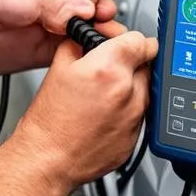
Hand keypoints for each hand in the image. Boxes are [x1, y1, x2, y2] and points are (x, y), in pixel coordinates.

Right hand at [13, 29, 158, 190]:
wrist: (48, 160)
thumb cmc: (50, 121)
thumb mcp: (58, 68)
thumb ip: (79, 43)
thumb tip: (91, 36)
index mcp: (108, 69)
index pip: (140, 39)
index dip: (128, 38)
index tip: (122, 42)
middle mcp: (128, 91)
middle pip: (147, 62)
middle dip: (130, 62)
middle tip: (108, 69)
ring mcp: (136, 116)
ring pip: (146, 88)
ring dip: (131, 86)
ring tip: (102, 95)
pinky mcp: (137, 136)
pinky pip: (140, 113)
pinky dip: (128, 109)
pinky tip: (104, 114)